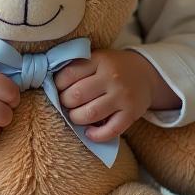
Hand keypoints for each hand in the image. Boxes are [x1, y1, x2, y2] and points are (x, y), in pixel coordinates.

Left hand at [54, 49, 177, 142]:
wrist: (146, 74)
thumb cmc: (113, 68)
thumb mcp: (97, 59)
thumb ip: (77, 67)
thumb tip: (48, 84)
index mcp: (100, 60)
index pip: (68, 74)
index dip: (58, 85)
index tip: (59, 89)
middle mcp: (112, 77)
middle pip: (76, 95)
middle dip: (65, 103)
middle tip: (67, 104)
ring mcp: (122, 96)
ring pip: (89, 114)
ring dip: (76, 118)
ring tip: (76, 116)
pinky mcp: (131, 114)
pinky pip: (109, 130)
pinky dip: (95, 135)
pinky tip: (89, 132)